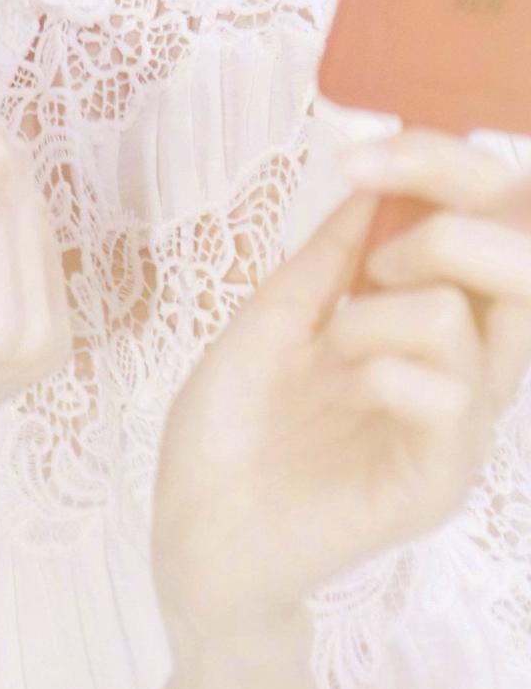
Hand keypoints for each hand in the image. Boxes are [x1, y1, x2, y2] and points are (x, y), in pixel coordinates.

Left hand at [151, 127, 530, 637]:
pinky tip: (343, 391)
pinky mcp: (439, 479)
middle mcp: (464, 369)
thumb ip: (335, 255)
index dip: (448, 168)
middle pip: (526, 262)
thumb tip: (386, 182)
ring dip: (380, 310)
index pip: (497, 228)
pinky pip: (447, 391)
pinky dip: (382, 367)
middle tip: (368, 270)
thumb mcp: (272, 317)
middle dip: (443, 227)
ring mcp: (458, 427)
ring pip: (469, 316)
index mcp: (434, 322)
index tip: (363, 156)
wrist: (192, 532)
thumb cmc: (229, 432)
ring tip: (332, 348)